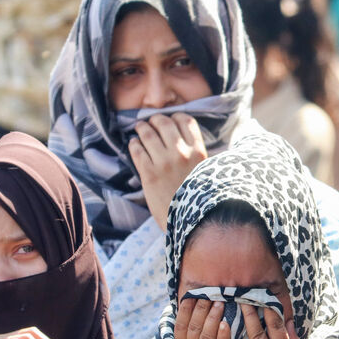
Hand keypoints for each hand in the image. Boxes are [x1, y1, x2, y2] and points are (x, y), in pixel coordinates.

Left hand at [129, 113, 207, 228]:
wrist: (189, 222)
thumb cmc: (198, 198)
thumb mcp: (204, 172)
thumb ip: (196, 155)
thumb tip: (183, 139)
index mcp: (198, 152)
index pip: (186, 121)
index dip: (176, 116)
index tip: (171, 120)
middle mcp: (182, 153)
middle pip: (165, 123)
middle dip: (156, 119)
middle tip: (151, 122)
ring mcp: (164, 163)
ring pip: (148, 132)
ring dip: (142, 128)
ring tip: (140, 129)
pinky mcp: (148, 173)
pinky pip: (137, 149)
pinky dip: (134, 143)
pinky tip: (135, 144)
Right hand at [174, 299, 230, 338]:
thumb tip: (189, 330)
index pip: (180, 327)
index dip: (184, 310)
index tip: (190, 295)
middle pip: (192, 327)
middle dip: (199, 308)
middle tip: (208, 292)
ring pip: (204, 335)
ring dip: (211, 316)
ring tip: (218, 301)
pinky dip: (221, 336)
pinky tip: (225, 324)